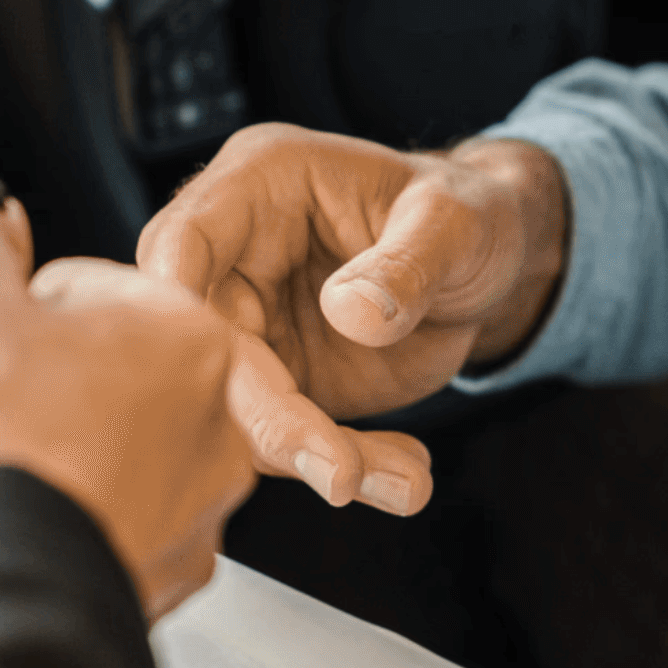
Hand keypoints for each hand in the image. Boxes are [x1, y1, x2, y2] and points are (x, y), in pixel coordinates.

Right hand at [0, 176, 258, 620]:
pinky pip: (71, 529)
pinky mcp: (152, 579)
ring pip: (62, 460)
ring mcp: (188, 510)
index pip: (80, 293)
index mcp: (189, 337)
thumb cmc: (0, 445)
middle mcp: (211, 424)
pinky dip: (7, 520)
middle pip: (69, 383)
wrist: (3, 586)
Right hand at [135, 125, 567, 511]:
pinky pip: (295, 438)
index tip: (208, 367)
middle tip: (340, 471)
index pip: (183, 241)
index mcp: (259, 185)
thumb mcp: (454, 223)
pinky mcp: (284, 385)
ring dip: (315, 456)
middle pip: (207, 343)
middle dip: (266, 414)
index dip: (178, 304)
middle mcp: (238, 259)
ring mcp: (255, 328)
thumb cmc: (466, 213)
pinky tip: (405, 478)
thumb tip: (350, 312)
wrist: (488, 265)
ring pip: (244, 406)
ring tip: (404, 482)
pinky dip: (348, 467)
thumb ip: (406, 263)